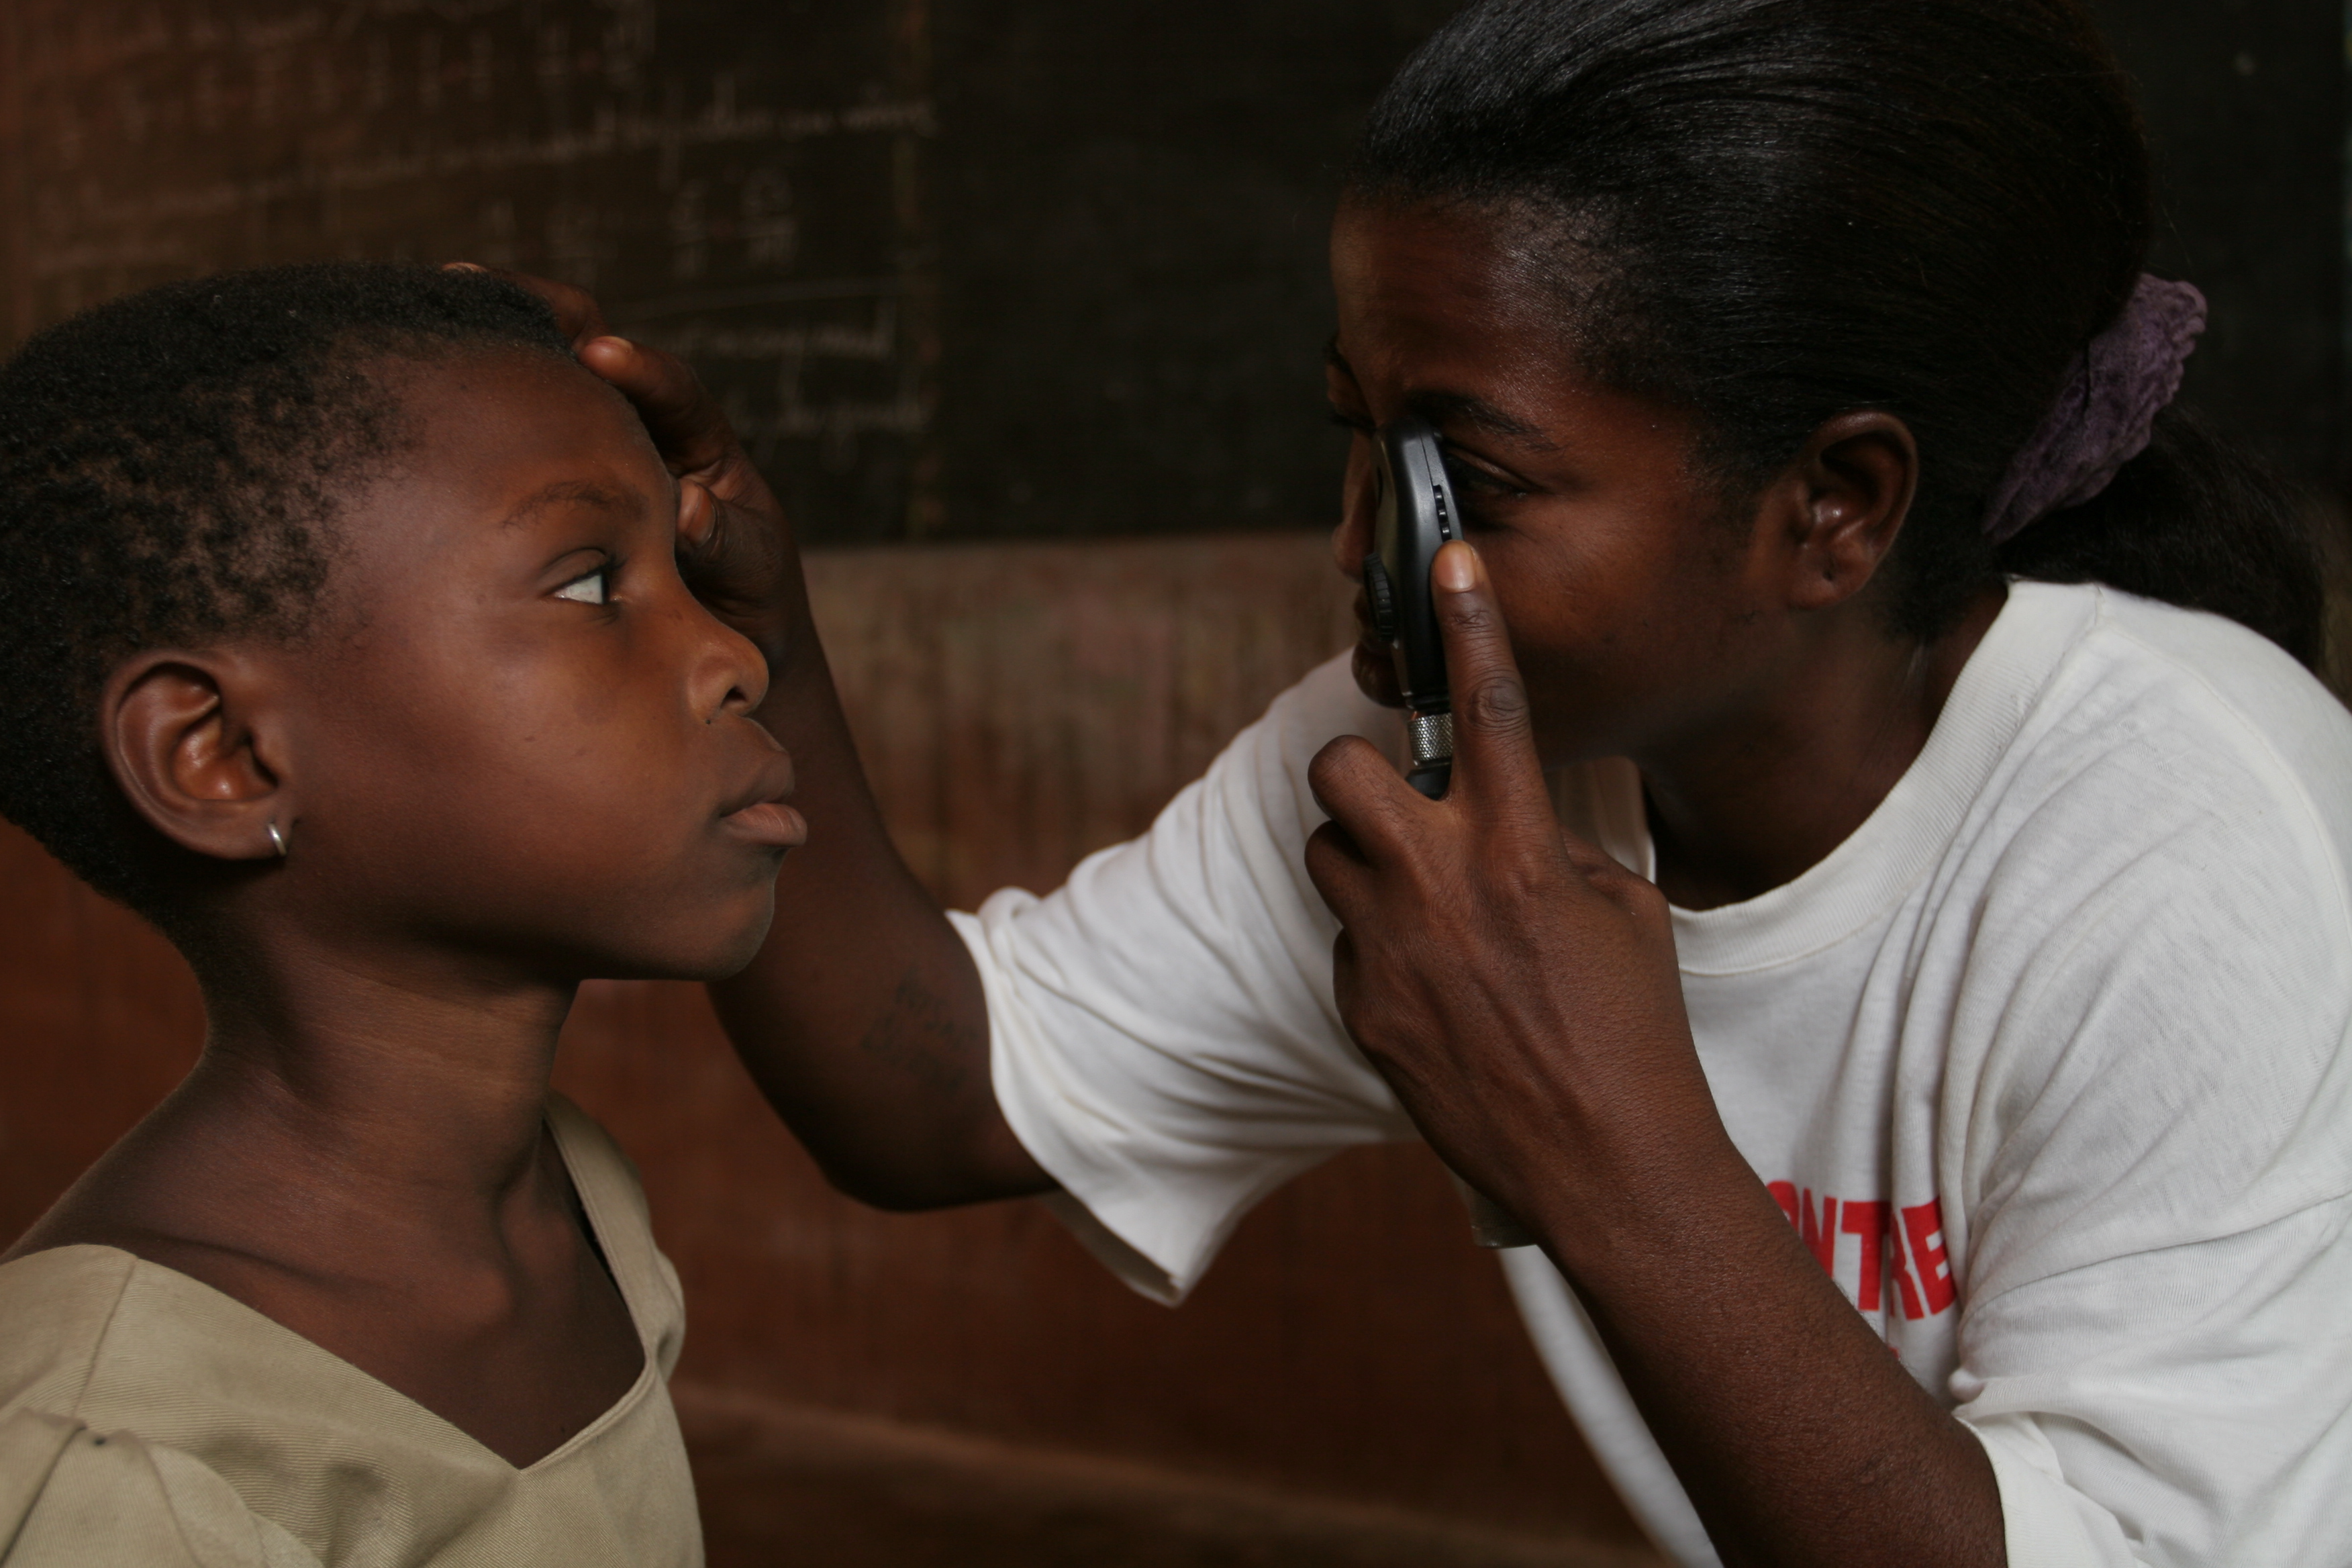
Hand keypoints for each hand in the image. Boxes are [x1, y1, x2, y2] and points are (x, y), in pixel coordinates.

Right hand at [449, 266, 799, 668]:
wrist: (724, 647)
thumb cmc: (746, 603)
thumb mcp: (750, 570)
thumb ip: (724, 541)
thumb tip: (688, 508)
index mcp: (700, 444)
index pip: (673, 390)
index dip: (639, 369)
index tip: (603, 355)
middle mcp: (640, 430)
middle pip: (588, 350)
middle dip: (536, 313)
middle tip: (468, 284)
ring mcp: (586, 452)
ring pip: (538, 386)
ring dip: (487, 348)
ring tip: (417, 314)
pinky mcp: (543, 486)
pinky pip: (505, 438)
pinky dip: (465, 412)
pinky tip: (406, 392)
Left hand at [1302, 541, 1727, 1259]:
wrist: (1604, 1164)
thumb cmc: (1632, 1033)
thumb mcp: (1622, 911)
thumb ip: (1557, 845)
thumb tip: (1516, 814)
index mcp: (1521, 850)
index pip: (1494, 709)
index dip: (1472, 623)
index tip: (1451, 559)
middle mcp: (1441, 886)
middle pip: (1340, 771)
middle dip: (1362, 771)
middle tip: (1401, 802)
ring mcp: (1389, 950)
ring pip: (1325, 853)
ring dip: (1364, 859)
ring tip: (1423, 902)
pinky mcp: (1362, 1009)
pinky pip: (1347, 944)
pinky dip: (1380, 950)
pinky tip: (1437, 992)